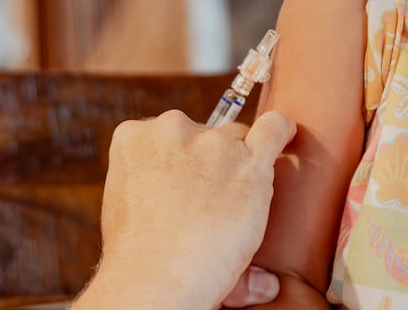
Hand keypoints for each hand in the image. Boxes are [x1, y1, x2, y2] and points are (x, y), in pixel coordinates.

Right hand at [95, 110, 295, 308]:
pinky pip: (275, 129)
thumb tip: (180, 183)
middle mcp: (173, 129)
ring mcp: (213, 143)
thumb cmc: (139, 255)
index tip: (184, 185)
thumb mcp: (122, 200)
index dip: (181, 160)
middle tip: (208, 204)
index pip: (170, 133)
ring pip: (237, 140)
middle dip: (209, 162)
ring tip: (232, 209)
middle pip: (205, 133)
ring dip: (238, 166)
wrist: (156, 279)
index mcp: (134, 136)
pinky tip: (286, 140)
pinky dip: (282, 132)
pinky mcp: (249, 163)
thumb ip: (149, 177)